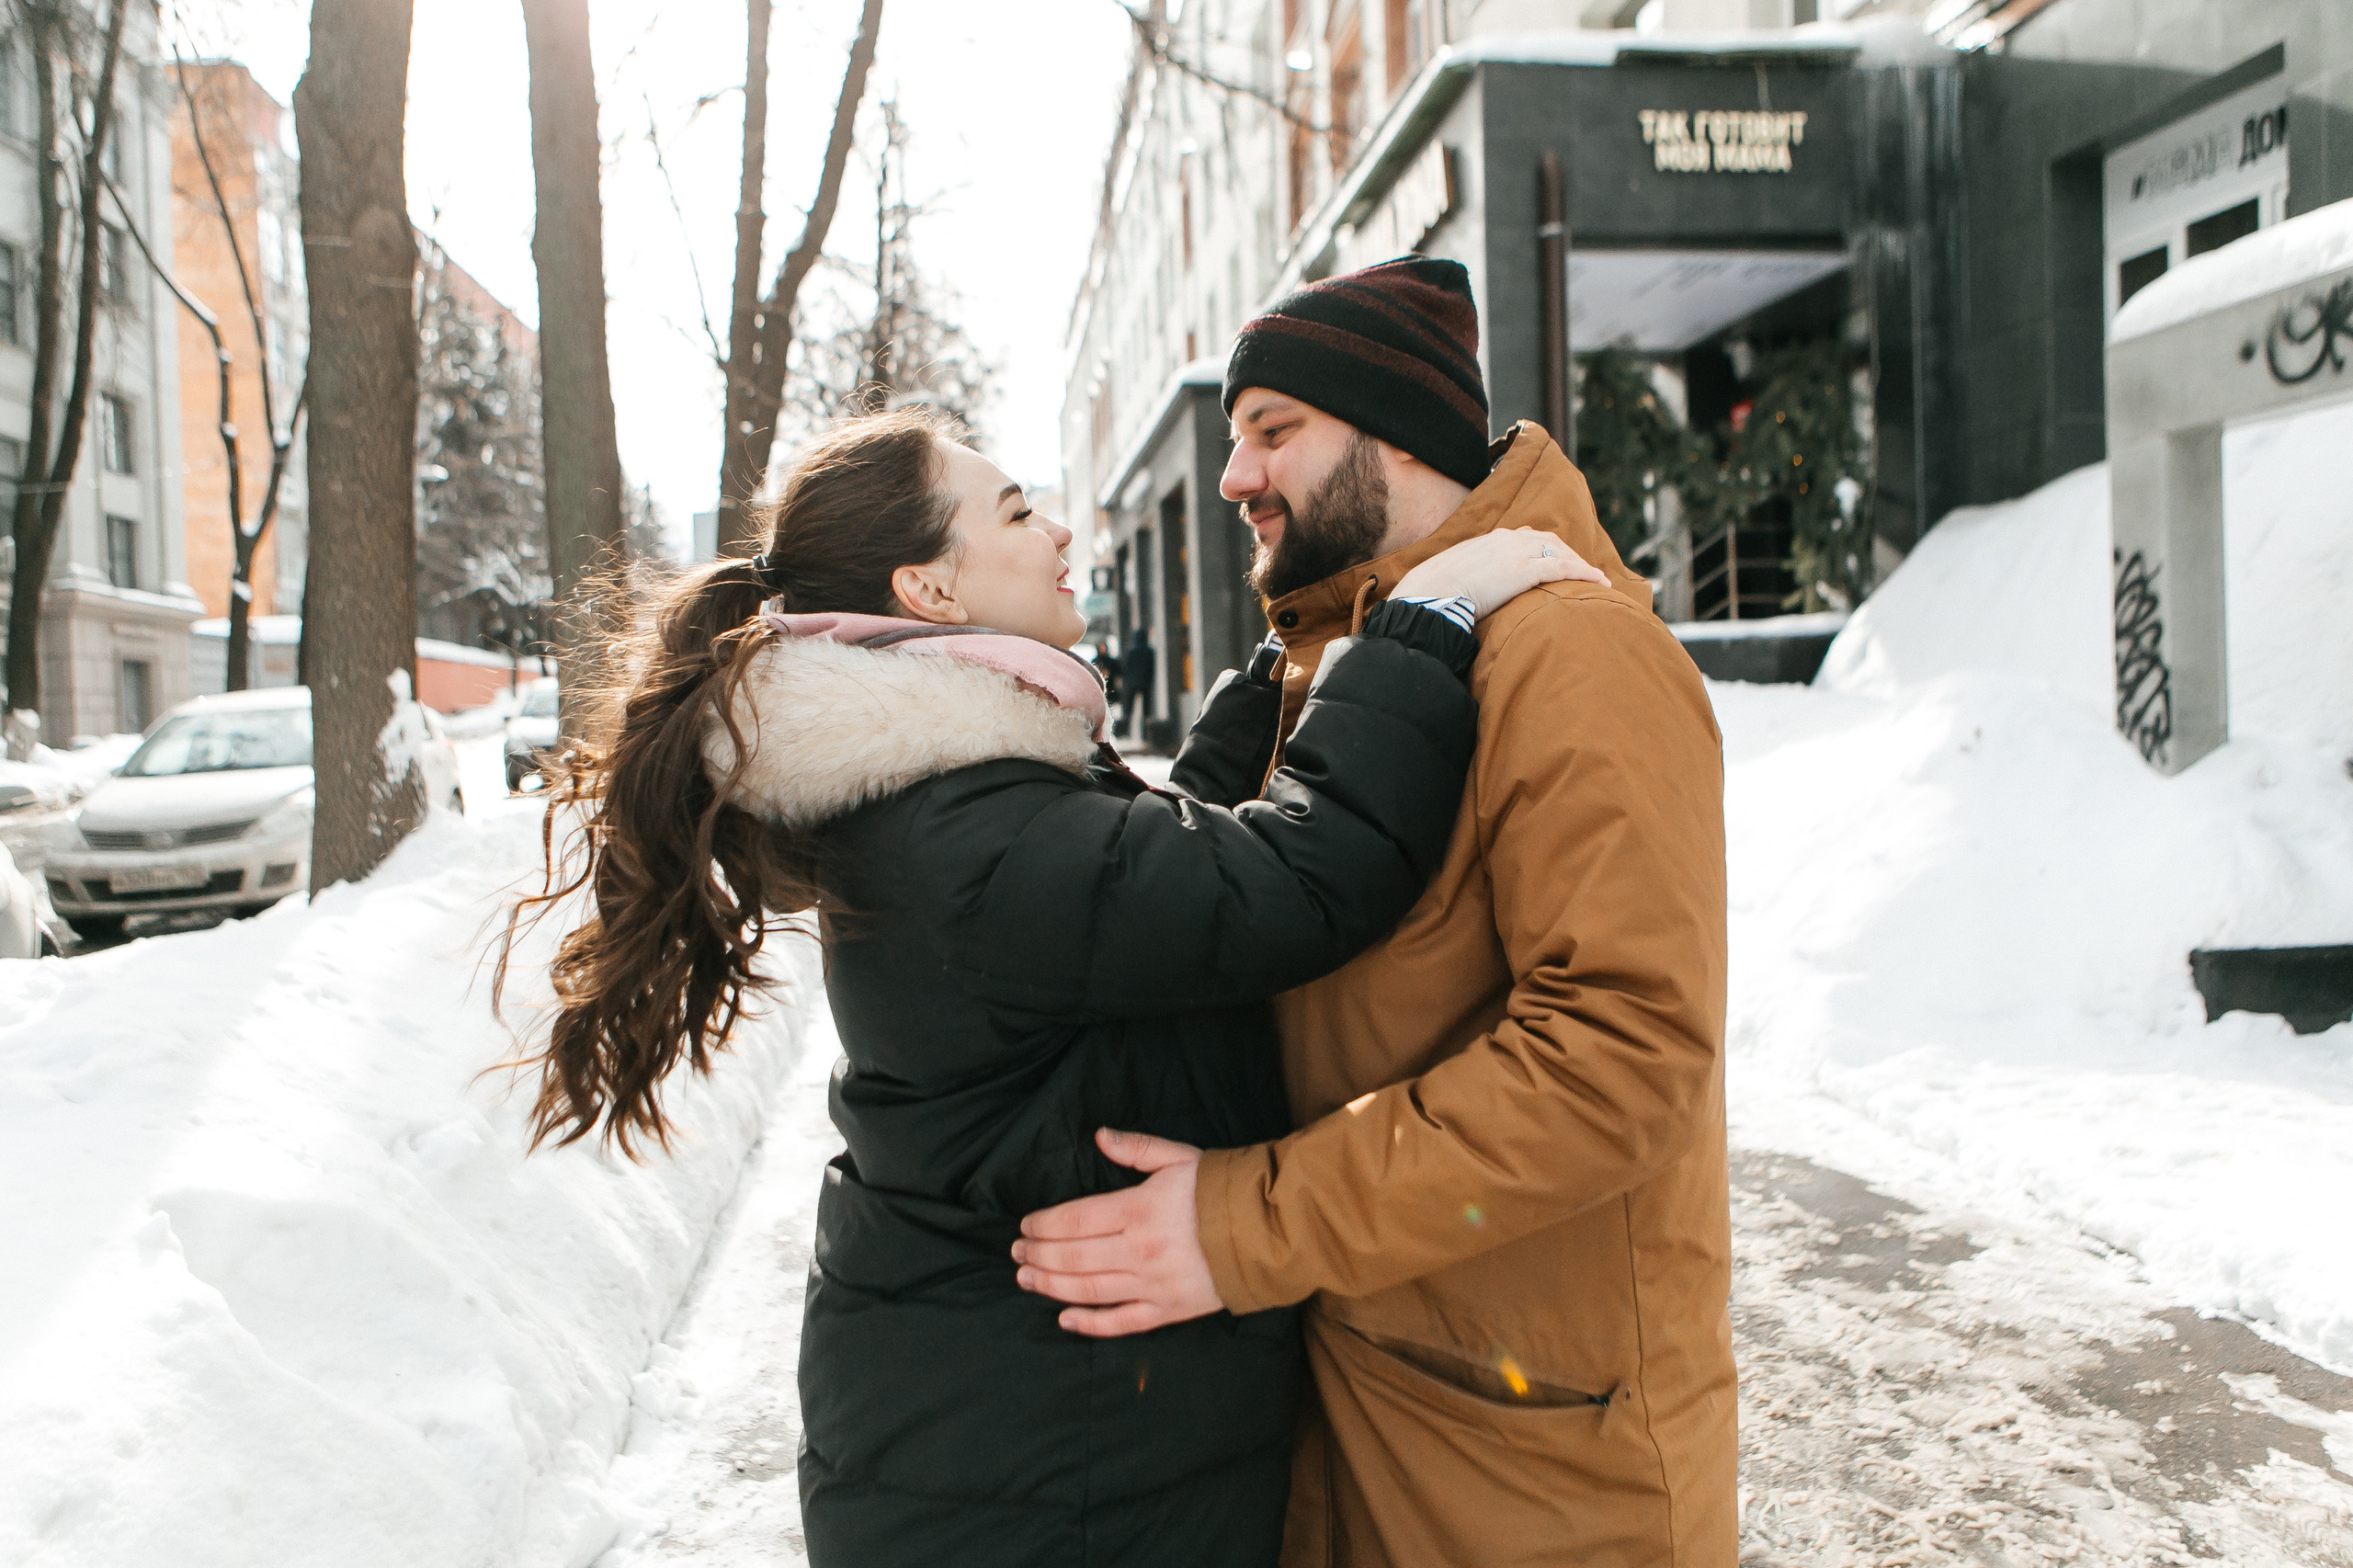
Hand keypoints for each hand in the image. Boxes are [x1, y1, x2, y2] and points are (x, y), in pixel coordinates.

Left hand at [1011, 1128, 1223, 1336]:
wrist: (1269, 1229)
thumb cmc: (1221, 1189)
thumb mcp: (1179, 1157)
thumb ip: (1136, 1148)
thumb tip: (1100, 1136)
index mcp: (1139, 1209)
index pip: (1074, 1220)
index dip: (1043, 1225)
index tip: (1025, 1225)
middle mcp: (1140, 1250)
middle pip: (1073, 1257)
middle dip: (1038, 1255)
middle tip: (1016, 1253)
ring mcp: (1153, 1285)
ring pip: (1089, 1290)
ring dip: (1051, 1286)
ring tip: (1026, 1279)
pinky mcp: (1169, 1310)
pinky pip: (1122, 1323)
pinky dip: (1090, 1324)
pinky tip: (1064, 1319)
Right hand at [1392, 527, 1606, 618]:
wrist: (1430, 592)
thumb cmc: (1436, 591)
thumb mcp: (1456, 575)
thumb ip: (1471, 575)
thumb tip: (1471, 591)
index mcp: (1490, 538)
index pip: (1527, 537)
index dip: (1546, 547)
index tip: (1557, 559)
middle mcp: (1507, 539)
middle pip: (1548, 540)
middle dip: (1570, 553)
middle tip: (1584, 570)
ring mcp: (1516, 552)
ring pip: (1560, 552)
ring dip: (1581, 564)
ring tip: (1596, 579)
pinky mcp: (1524, 570)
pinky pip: (1563, 568)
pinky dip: (1584, 573)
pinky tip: (1599, 582)